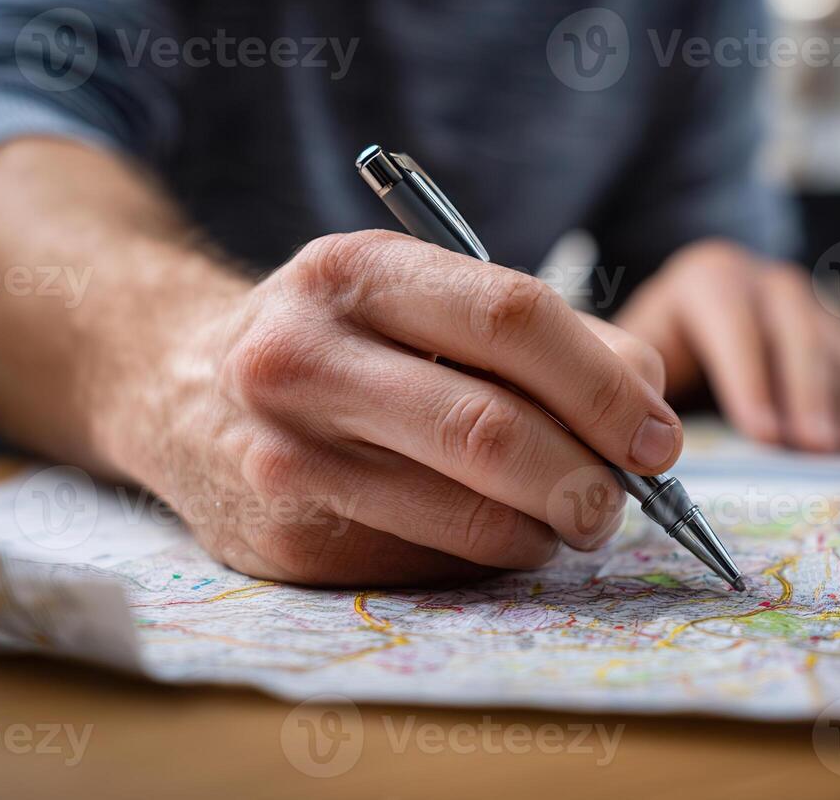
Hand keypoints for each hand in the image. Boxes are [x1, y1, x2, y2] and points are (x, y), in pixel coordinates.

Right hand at [129, 231, 680, 586]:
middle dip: (587, 478)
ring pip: (466, 518)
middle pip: (491, 430)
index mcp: (356, 272)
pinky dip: (487, 558)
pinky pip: (427, 567)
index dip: (604, 384)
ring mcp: (284, 456)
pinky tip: (489, 531)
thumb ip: (542, 335)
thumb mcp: (421, 293)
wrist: (180, 385)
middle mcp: (303, 358)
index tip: (659, 435)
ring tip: (566, 515)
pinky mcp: (281, 541)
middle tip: (622, 499)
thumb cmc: (342, 334)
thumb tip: (647, 403)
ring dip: (546, 530)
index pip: (512, 319)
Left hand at [614, 240, 839, 451]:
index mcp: (710, 278)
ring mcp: (811, 306)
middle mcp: (767, 282)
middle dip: (807, 393)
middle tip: (817, 446)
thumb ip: (641, 382)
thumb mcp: (636, 351)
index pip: (734, 325)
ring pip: (838, 350)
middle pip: (796, 335)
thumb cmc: (652, 349)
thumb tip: (648, 440)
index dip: (750, 380)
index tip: (765, 435)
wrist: (680, 316)